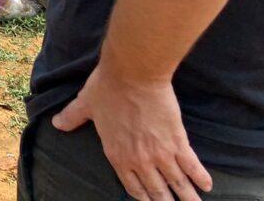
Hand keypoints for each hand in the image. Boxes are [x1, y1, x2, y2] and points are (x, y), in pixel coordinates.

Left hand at [52, 60, 211, 200]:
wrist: (133, 73)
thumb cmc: (107, 87)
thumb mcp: (85, 104)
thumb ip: (72, 117)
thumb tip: (56, 123)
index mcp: (117, 154)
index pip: (132, 186)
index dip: (142, 196)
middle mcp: (139, 160)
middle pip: (156, 190)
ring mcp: (160, 153)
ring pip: (176, 184)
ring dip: (187, 198)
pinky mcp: (178, 141)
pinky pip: (192, 166)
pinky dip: (200, 177)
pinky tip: (207, 186)